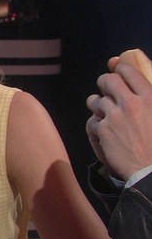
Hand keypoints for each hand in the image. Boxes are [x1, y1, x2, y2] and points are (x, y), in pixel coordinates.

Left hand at [86, 57, 151, 179]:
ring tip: (105, 113)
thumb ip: (149, 97)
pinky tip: (105, 132)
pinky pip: (92, 121)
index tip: (118, 72)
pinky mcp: (103, 131)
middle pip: (107, 80)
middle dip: (105, 84)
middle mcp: (131, 103)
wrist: (151, 169)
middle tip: (107, 90)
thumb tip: (137, 85)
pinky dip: (97, 126)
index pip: (127, 71)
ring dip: (98, 105)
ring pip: (95, 100)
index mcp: (150, 97)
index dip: (120, 69)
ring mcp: (115, 116)